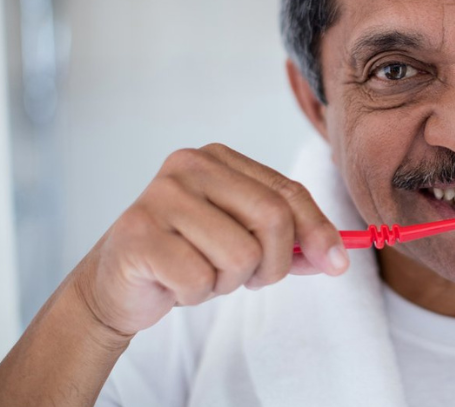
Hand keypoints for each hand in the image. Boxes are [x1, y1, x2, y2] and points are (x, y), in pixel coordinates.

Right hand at [72, 143, 348, 335]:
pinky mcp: (137, 235)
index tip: (337, 264)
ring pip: (241, 255)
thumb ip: (291, 242)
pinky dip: (197, 294)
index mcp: (219, 158)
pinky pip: (201, 279)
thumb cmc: (189, 256)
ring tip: (204, 276)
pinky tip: (175, 284)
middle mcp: (188, 166)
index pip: (288, 192)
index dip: (319, 231)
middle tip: (253, 280)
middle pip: (273, 218)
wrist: (117, 284)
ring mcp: (159, 197)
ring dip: (229, 282)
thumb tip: (335, 257)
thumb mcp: (246, 242)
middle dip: (275, 263)